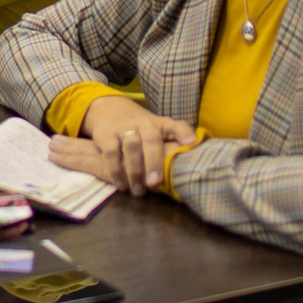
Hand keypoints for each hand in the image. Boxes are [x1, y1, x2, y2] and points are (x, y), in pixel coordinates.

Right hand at [72, 95, 198, 194]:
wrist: (111, 111)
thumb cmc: (143, 129)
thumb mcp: (160, 131)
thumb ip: (175, 143)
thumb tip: (196, 161)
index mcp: (160, 124)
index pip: (175, 125)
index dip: (184, 133)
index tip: (192, 144)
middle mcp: (144, 123)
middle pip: (151, 140)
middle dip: (154, 162)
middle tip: (155, 184)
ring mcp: (124, 127)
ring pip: (131, 146)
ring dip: (134, 170)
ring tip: (139, 190)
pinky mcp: (106, 134)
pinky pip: (111, 152)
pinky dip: (116, 170)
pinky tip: (121, 185)